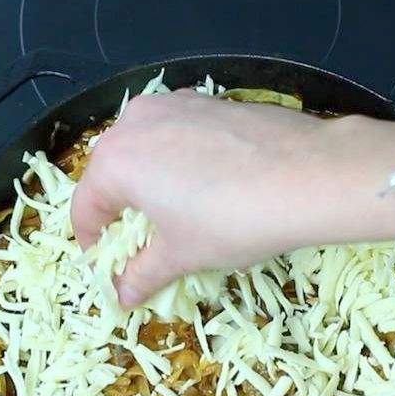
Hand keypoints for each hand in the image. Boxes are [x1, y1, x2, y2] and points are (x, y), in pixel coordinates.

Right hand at [71, 90, 394, 307]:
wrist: (309, 175)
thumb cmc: (233, 219)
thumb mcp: (182, 255)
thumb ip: (143, 273)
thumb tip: (123, 295)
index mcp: (115, 161)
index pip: (85, 207)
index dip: (92, 243)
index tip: (107, 267)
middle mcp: (135, 123)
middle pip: (111, 172)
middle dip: (120, 208)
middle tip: (140, 242)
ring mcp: (173, 104)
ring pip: (144, 147)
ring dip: (149, 180)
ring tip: (174, 213)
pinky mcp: (209, 100)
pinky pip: (178, 132)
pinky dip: (179, 158)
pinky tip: (207, 184)